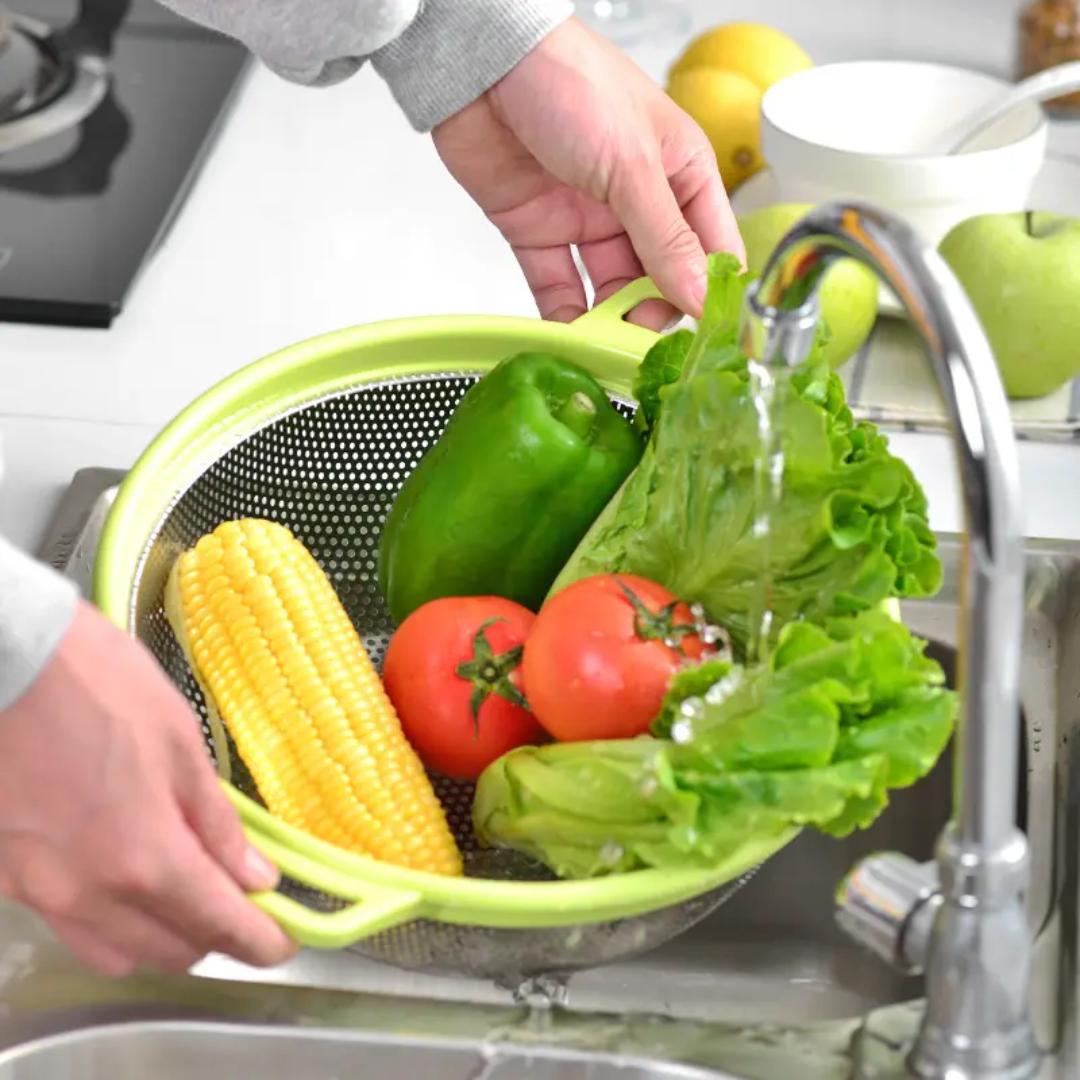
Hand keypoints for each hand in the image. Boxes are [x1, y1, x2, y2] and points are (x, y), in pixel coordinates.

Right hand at [0, 600, 295, 976]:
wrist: (6, 662)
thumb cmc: (99, 687)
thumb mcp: (179, 742)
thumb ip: (216, 820)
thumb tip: (254, 874)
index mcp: (143, 856)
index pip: (217, 924)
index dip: (259, 943)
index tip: (282, 944)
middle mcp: (89, 893)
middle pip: (168, 951)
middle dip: (215, 937)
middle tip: (240, 902)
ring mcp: (41, 891)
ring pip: (116, 952)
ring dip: (161, 938)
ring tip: (188, 894)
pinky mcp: (9, 879)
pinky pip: (72, 927)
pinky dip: (112, 922)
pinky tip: (128, 879)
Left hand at [432, 17, 743, 329]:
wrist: (485, 65)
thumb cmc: (569, 82)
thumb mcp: (634, 166)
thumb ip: (665, 239)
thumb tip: (700, 297)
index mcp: (681, 173)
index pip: (710, 249)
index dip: (709, 293)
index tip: (705, 339)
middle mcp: (639, 201)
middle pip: (660, 278)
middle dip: (653, 315)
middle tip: (642, 347)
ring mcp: (588, 218)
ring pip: (609, 289)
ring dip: (609, 322)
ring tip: (606, 350)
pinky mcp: (539, 232)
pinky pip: (557, 286)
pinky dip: (562, 315)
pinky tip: (568, 339)